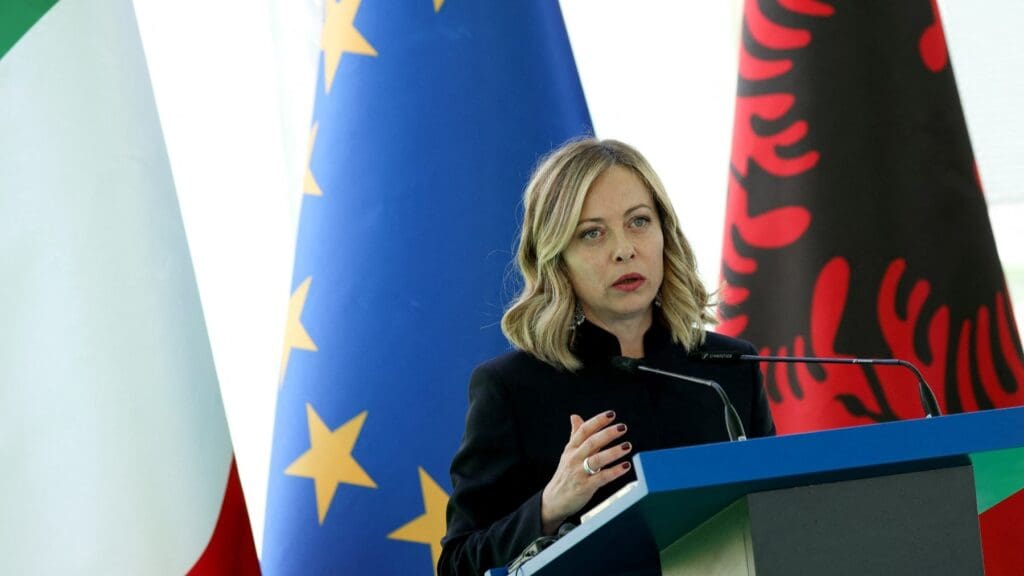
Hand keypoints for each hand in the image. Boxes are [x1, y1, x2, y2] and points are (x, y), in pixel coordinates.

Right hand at [539, 410, 632, 533]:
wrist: (554, 500)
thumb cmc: (565, 475)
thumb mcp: (568, 453)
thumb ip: (575, 435)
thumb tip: (574, 416)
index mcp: (571, 448)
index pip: (584, 430)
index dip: (597, 421)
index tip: (611, 414)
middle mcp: (574, 458)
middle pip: (591, 442)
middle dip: (607, 433)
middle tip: (622, 427)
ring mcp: (579, 472)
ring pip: (597, 459)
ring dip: (613, 452)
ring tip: (627, 446)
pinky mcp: (585, 487)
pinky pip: (601, 478)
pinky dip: (614, 471)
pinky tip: (625, 466)